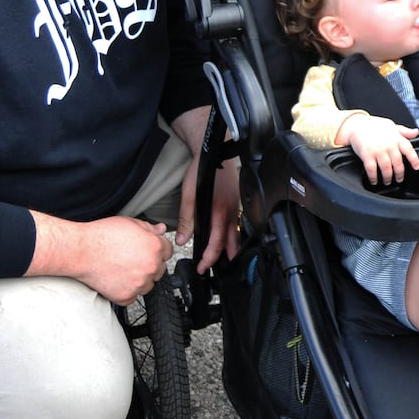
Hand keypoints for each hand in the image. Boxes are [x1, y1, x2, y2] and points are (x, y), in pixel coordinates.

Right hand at [78, 215, 172, 305]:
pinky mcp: (126, 296)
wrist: (81, 251)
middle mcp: (150, 266)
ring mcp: (139, 283)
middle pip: (159, 269)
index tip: (147, 250)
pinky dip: (127, 291)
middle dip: (149, 264)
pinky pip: (133, 297)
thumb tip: (160, 230)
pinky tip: (117, 280)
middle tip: (132, 259)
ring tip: (123, 269)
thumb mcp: (130, 223)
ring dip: (140, 279)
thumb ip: (149, 228)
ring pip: (148, 285)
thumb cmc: (102, 236)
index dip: (157, 249)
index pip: (168, 251)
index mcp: (155, 247)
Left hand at [179, 154, 242, 274]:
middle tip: (214, 268)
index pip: (216, 242)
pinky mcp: (236, 201)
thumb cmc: (202, 170)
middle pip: (231, 242)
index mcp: (218, 211)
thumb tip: (182, 239)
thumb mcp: (189, 195)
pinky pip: (236, 223)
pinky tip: (226, 236)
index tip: (202, 267)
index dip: (210, 258)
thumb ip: (186, 219)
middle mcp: (230, 211)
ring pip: (236, 233)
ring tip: (223, 258)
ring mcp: (235, 206)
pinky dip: (232, 234)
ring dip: (230, 247)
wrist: (215, 151)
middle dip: (225, 258)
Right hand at [342, 115, 418, 184]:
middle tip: (399, 179)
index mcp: (395, 138)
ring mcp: (377, 150)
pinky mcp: (366, 154)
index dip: (414, 159)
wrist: (356, 125)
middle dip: (399, 173)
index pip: (409, 149)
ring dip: (387, 177)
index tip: (416, 167)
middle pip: (398, 163)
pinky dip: (373, 177)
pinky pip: (372, 169)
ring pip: (386, 168)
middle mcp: (388, 145)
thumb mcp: (391, 126)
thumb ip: (404, 131)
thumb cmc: (374, 125)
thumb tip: (416, 132)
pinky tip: (374, 180)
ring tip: (387, 181)